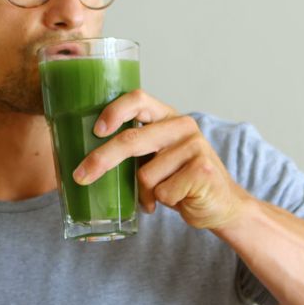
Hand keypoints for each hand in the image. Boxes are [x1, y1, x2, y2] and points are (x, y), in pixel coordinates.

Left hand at [72, 89, 250, 229]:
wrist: (222, 205)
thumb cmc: (180, 181)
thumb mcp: (158, 157)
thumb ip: (136, 148)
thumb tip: (86, 155)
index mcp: (168, 116)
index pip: (138, 99)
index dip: (114, 112)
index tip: (96, 130)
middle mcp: (183, 126)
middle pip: (132, 139)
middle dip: (101, 159)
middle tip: (81, 176)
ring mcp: (195, 147)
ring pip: (145, 175)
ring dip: (145, 193)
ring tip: (159, 196)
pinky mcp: (202, 171)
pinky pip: (162, 192)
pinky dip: (161, 202)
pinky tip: (178, 199)